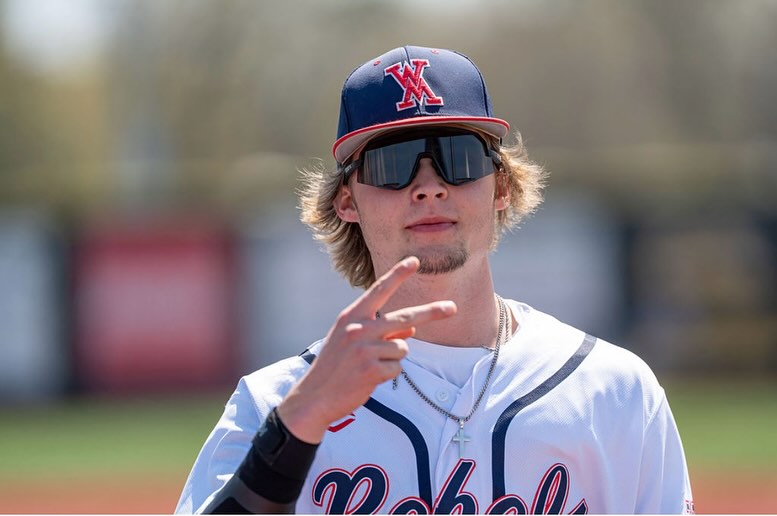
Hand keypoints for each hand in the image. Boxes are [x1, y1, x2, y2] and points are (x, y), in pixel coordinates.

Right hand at [276, 256, 456, 443]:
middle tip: (453, 308)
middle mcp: (358, 328)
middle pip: (405, 318)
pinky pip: (396, 368)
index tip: (414, 261)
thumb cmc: (335, 366)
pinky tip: (368, 378)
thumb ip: (379, 331)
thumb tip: (411, 331)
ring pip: (402, 348)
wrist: (315, 395)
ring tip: (370, 367)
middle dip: (431, 312)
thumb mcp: (351, 341)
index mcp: (352, 316)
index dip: (397, 274)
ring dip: (393, 359)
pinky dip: (387, 375)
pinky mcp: (371, 370)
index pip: (379, 290)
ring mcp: (365, 349)